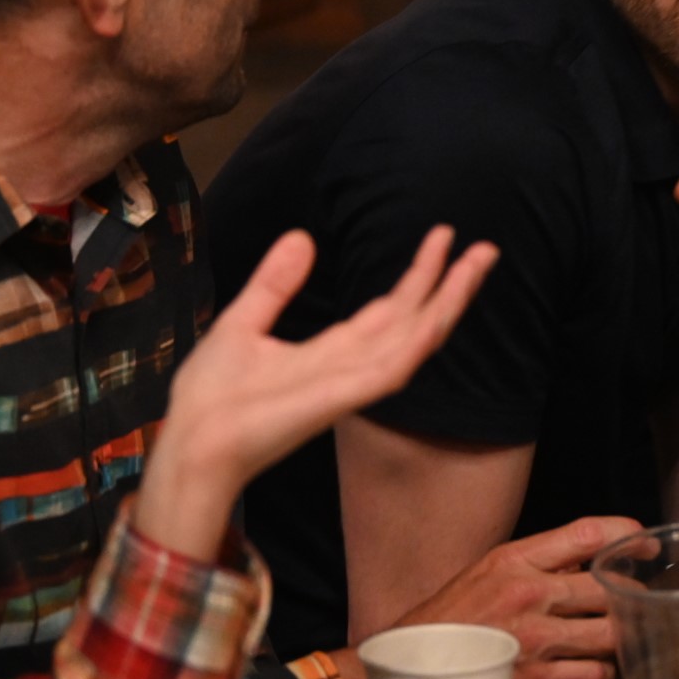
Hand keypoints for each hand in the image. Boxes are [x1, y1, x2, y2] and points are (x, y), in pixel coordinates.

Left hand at [136, 226, 498, 559]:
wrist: (193, 442)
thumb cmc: (211, 398)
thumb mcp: (242, 322)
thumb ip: (276, 284)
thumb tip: (303, 236)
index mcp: (330, 353)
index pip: (389, 311)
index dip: (418, 275)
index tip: (441, 236)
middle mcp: (351, 369)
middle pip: (415, 322)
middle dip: (450, 286)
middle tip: (485, 247)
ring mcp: (352, 386)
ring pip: (417, 340)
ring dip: (449, 304)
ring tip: (477, 265)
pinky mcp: (342, 400)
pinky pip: (392, 369)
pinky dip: (418, 341)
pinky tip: (439, 314)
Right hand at [391, 515, 646, 678]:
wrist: (412, 666)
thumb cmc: (449, 620)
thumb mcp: (487, 572)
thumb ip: (536, 564)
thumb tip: (587, 560)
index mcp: (514, 559)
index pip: (586, 533)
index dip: (625, 535)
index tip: (645, 543)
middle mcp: (529, 592)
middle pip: (608, 587)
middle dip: (629, 596)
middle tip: (636, 602)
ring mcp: (535, 637)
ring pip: (610, 632)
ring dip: (619, 637)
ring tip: (618, 638)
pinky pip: (594, 674)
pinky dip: (602, 674)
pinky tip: (595, 670)